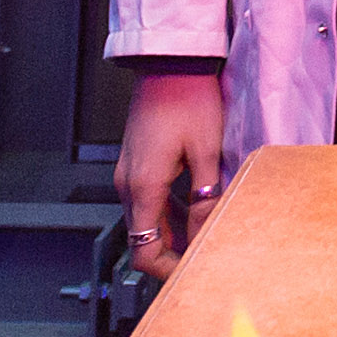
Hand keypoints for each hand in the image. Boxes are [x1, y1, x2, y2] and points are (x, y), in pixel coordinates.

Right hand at [118, 71, 227, 272]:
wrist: (170, 62)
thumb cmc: (188, 97)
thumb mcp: (205, 152)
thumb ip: (204, 198)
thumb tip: (207, 233)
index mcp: (142, 185)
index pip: (142, 251)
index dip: (167, 270)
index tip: (194, 273)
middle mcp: (128, 182)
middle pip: (143, 239)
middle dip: (174, 255)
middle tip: (208, 257)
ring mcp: (130, 172)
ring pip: (147, 221)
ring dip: (173, 234)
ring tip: (207, 233)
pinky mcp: (137, 162)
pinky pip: (149, 201)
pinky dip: (169, 213)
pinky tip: (195, 208)